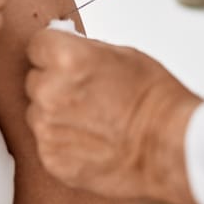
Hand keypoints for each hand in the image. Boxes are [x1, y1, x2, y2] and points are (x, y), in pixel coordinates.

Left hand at [25, 29, 201, 203]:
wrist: (169, 147)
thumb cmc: (155, 100)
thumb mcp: (122, 54)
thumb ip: (83, 51)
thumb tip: (65, 49)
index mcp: (67, 59)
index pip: (36, 45)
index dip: (53, 52)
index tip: (63, 60)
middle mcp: (50, 93)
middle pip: (34, 80)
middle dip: (54, 84)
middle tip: (86, 94)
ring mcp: (48, 128)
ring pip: (37, 112)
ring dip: (56, 114)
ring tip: (91, 120)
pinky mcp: (51, 158)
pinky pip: (46, 142)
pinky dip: (62, 141)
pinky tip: (90, 141)